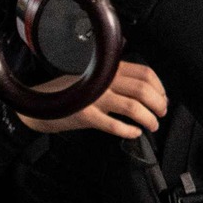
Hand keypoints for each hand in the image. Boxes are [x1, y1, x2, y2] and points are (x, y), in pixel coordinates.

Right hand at [18, 61, 168, 138]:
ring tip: (152, 125)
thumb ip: (117, 79)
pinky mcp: (85, 116)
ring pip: (133, 107)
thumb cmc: (70, 92)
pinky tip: (134, 133)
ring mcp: (94, 98)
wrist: (38, 104)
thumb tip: (148, 91)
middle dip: (159, 104)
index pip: (145, 73)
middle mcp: (103, 81)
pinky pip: (114, 125)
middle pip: (143, 90)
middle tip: (161, 113)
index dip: (160, 88)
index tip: (163, 98)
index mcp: (108, 69)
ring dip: (149, 119)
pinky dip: (129, 131)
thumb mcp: (95, 78)